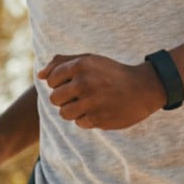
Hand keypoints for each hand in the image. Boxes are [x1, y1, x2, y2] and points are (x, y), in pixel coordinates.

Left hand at [39, 54, 165, 130]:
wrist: (144, 88)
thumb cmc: (112, 73)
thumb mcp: (89, 60)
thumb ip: (62, 63)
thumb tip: (39, 75)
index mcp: (80, 65)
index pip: (51, 80)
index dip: (61, 83)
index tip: (76, 82)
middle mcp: (84, 83)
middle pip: (54, 98)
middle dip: (65, 98)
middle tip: (82, 95)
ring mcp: (91, 102)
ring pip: (64, 113)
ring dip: (74, 110)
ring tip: (89, 104)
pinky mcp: (98, 119)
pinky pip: (80, 123)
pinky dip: (87, 119)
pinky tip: (100, 110)